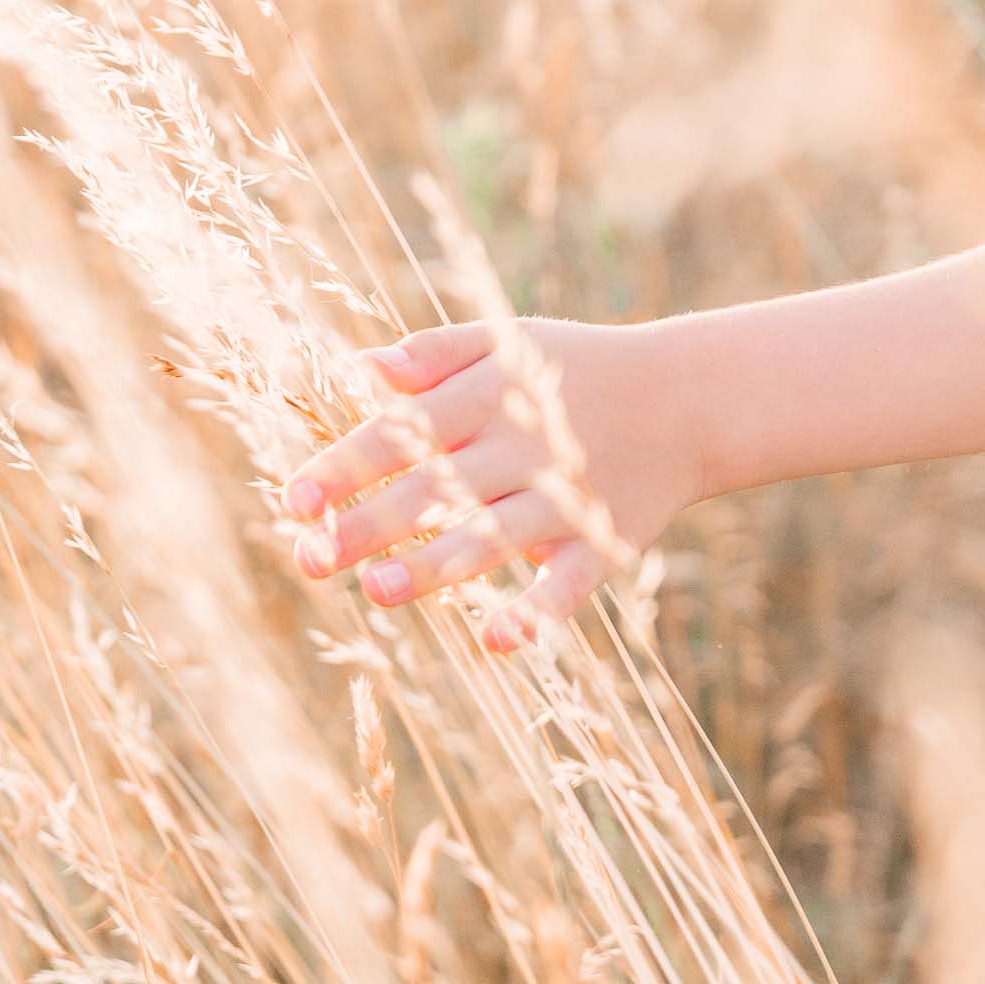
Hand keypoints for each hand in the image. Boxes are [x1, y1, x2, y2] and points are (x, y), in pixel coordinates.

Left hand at [281, 318, 700, 649]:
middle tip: (309, 559)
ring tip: (377, 591)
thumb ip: (436, 352)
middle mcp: (523, 448)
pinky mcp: (603, 543)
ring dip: (437, 566)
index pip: (404, 431)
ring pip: (493, 538)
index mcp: (491, 396)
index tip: (294, 501)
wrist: (690, 397)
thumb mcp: (510, 341)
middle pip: (436, 489)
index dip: (347, 465)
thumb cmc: (577, 370)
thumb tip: (365, 368)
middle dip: (370, 524)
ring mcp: (565, 499)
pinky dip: (539, 613)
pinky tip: (496, 641)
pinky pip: (569, 584)